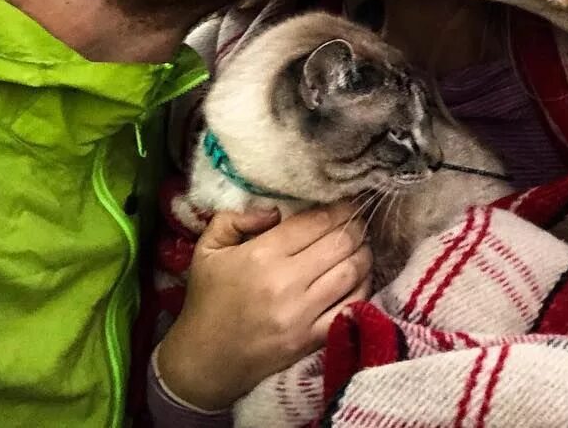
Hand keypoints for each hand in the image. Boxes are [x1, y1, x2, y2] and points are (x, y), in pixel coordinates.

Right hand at [155, 201, 372, 410]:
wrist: (203, 362)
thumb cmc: (207, 301)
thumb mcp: (207, 249)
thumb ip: (235, 218)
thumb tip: (275, 209)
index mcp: (261, 255)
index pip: (315, 221)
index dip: (338, 209)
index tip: (346, 205)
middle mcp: (285, 282)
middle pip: (341, 243)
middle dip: (356, 228)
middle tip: (357, 223)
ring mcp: (301, 314)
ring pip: (352, 272)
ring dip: (364, 254)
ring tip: (362, 246)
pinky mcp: (311, 339)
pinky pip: (352, 306)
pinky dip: (363, 288)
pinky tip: (359, 278)